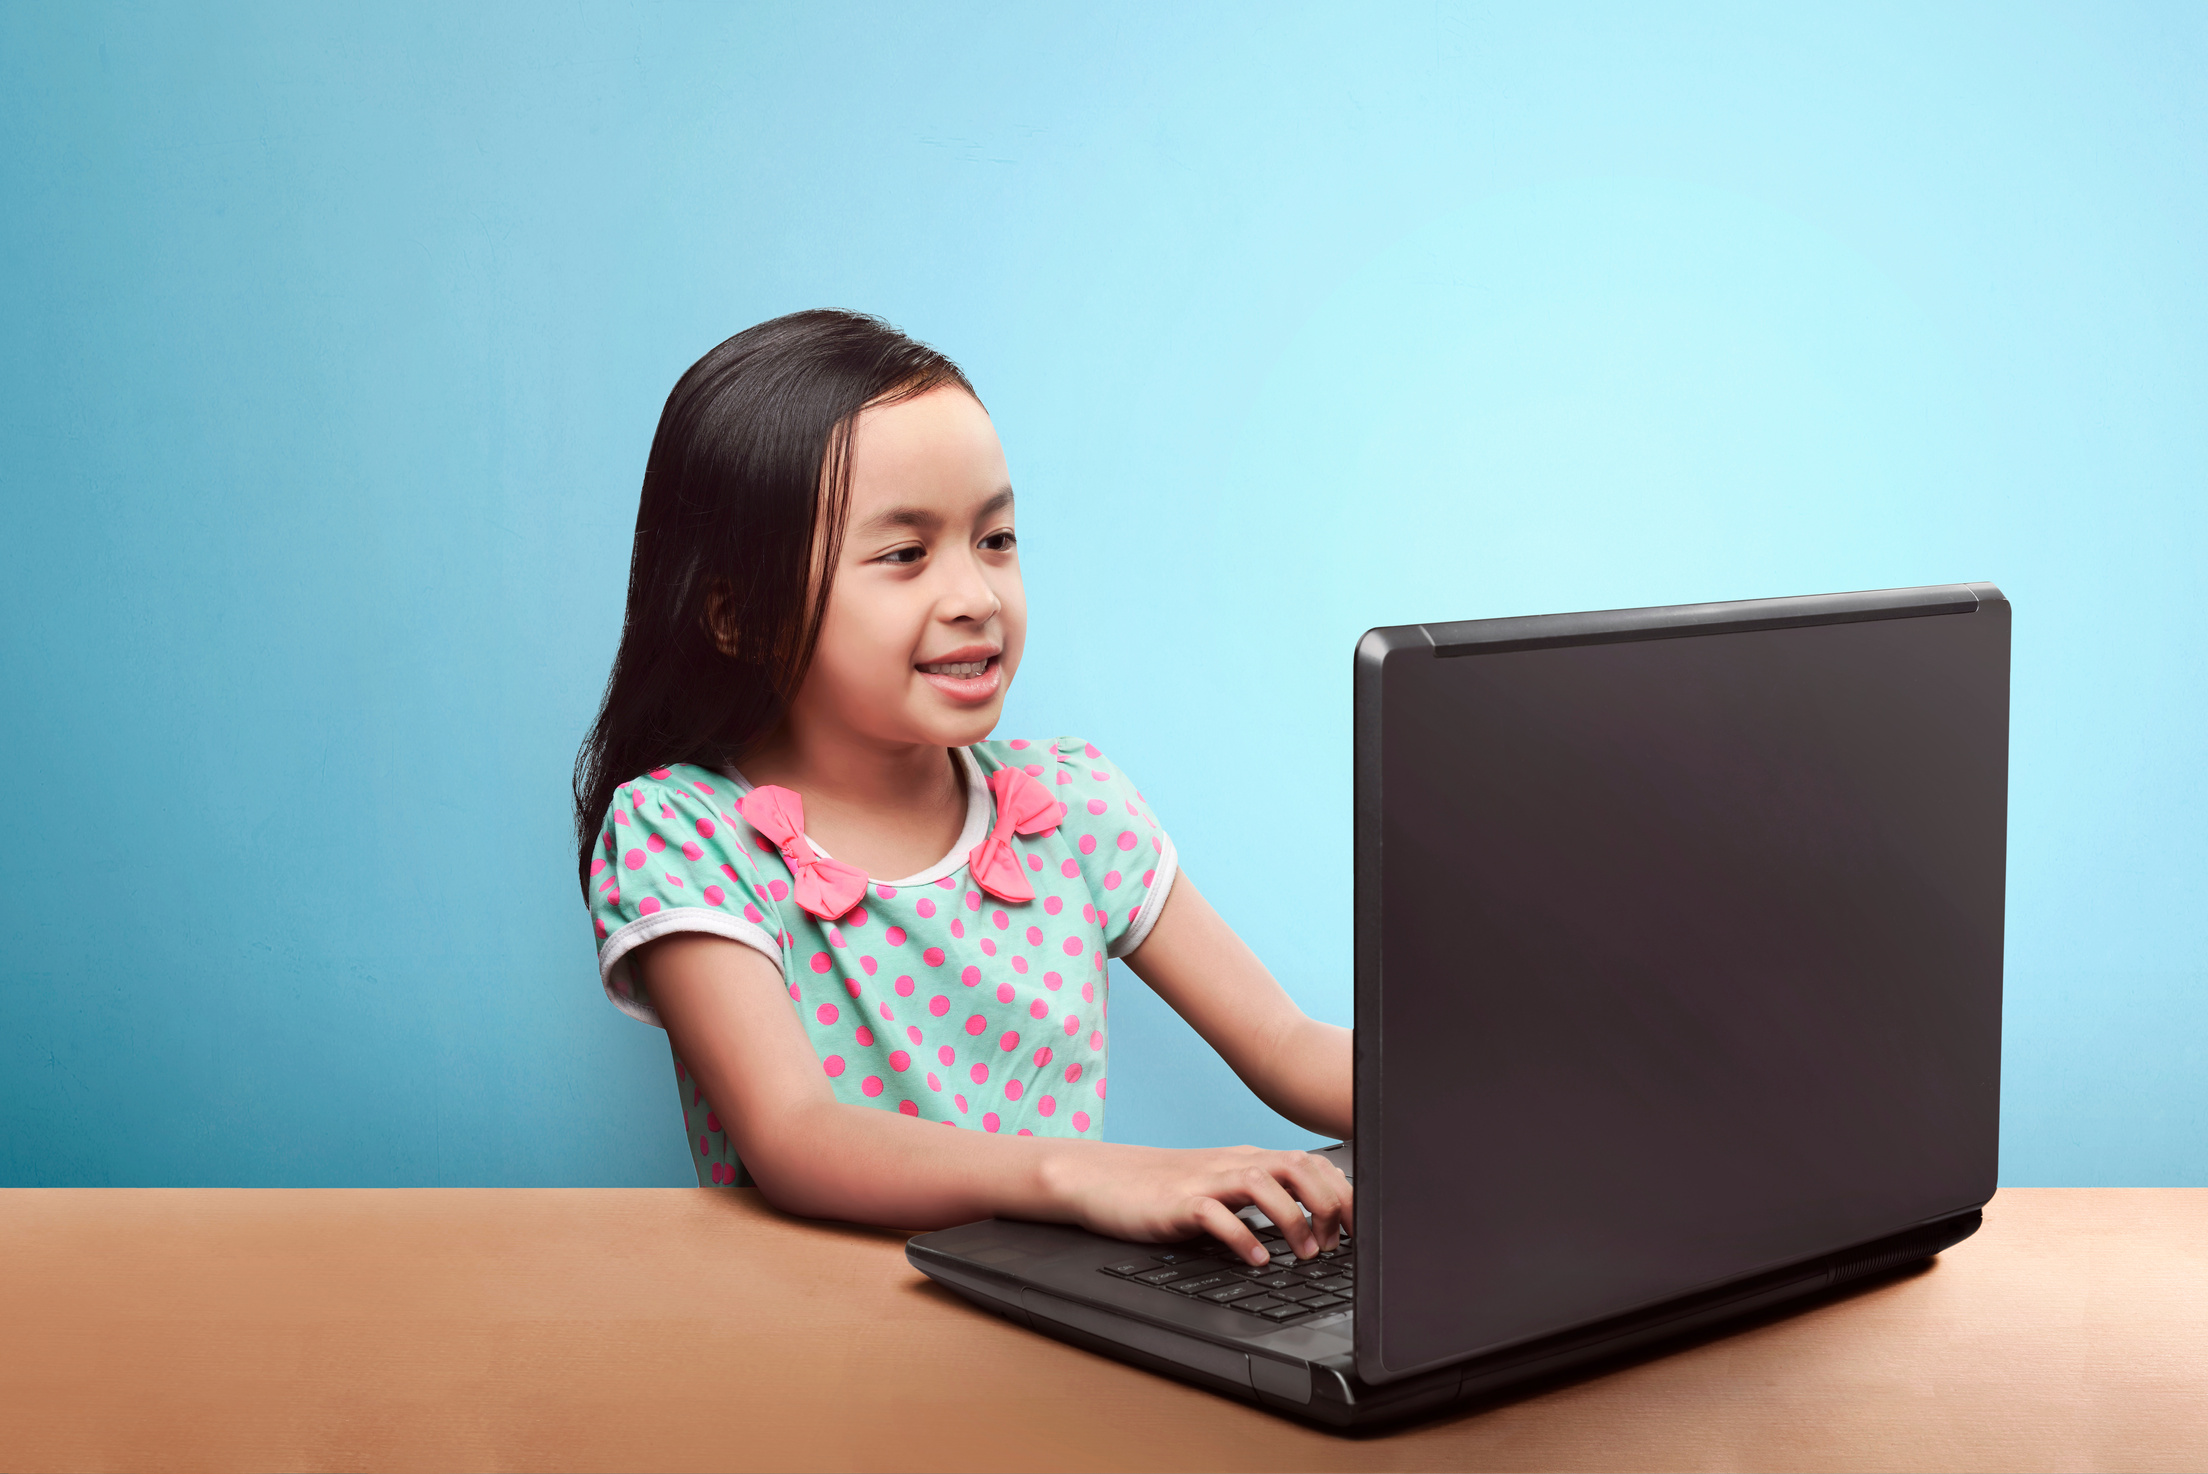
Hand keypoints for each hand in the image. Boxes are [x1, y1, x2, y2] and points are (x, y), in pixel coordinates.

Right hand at [1043, 1142, 1352, 1266]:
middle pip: (1297, 1166)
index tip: (1355, 1230)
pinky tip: (1256, 1259)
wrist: (1103, 1179)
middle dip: (1327, 1204)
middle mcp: (1232, 1164)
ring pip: (1264, 1183)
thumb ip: (1259, 1198)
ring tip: (1304, 1254)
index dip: (1340, 1195)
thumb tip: (1309, 1221)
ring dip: (1293, 1220)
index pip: (1310, 1164)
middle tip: (1335, 1245)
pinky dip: (1242, 1237)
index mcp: (1247, 1160)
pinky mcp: (1178, 1203)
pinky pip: (1216, 1215)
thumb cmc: (1163, 1190)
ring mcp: (1205, 1180)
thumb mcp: (1220, 1189)